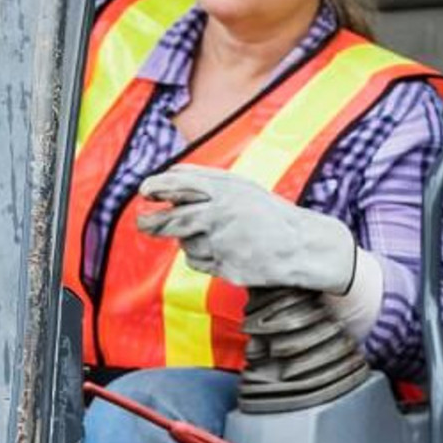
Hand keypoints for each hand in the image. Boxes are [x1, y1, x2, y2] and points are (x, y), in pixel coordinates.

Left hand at [135, 167, 356, 292]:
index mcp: (227, 191)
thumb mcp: (241, 187)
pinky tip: (223, 251)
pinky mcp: (226, 268)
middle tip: (142, 222)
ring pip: (185, 244)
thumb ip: (206, 180)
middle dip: (151, 223)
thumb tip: (169, 174)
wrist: (300, 246)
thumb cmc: (268, 213)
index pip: (181, 185)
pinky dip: (202, 257)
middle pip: (173, 220)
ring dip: (189, 241)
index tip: (145, 190)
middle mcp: (222, 216)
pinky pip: (197, 262)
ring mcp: (224, 244)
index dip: (158, 187)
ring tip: (216, 236)